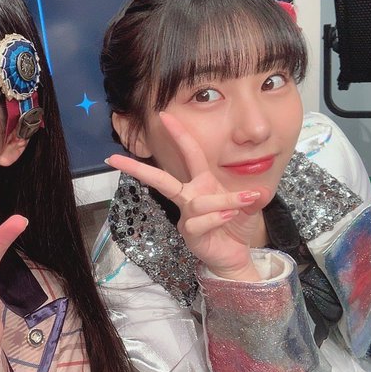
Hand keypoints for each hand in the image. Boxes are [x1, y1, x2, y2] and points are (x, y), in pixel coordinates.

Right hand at [106, 112, 269, 280]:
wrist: (235, 255)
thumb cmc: (235, 226)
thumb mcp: (248, 205)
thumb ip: (250, 196)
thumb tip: (257, 192)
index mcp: (201, 183)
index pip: (189, 154)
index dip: (178, 134)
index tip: (164, 116)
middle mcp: (189, 197)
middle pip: (161, 180)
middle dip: (138, 168)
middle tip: (113, 158)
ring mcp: (186, 217)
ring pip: (196, 202)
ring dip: (223, 201)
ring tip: (243, 202)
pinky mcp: (189, 235)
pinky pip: (198, 222)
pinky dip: (217, 217)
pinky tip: (230, 217)